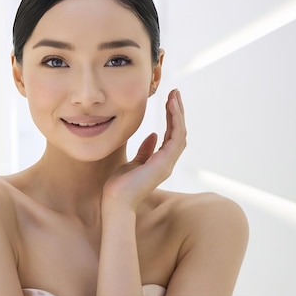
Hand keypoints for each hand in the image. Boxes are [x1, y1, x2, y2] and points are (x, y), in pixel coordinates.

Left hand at [102, 89, 186, 209]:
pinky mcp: (164, 162)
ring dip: (178, 113)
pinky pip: (176, 137)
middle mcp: (167, 161)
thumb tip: (153, 135)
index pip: (170, 135)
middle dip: (177, 112)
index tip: (168, 101)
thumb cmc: (120, 186)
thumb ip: (144, 151)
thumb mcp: (132, 163)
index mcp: (160, 161)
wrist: (115, 201)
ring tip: (174, 95)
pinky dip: (175, 120)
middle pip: (178, 132)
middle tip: (175, 93)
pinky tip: (171, 106)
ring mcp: (167, 162)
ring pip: (180, 133)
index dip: (171, 117)